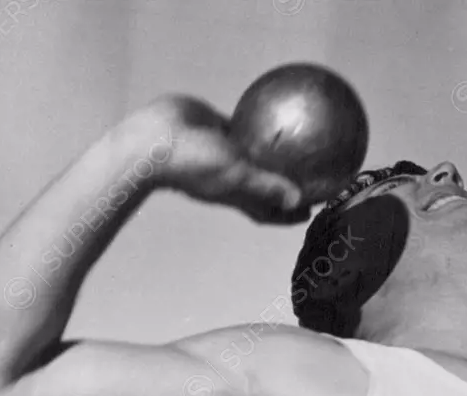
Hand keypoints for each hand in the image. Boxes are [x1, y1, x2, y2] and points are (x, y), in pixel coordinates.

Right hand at [140, 94, 311, 224]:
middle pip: (266, 185)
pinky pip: (241, 126)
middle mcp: (233, 177)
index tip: (310, 210)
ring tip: (299, 140)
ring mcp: (223, 153)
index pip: (269, 211)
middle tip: (312, 173)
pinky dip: (256, 123)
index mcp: (239, 195)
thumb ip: (267, 187)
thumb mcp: (236, 177)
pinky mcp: (216, 128)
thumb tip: (301, 203)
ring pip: (255, 154)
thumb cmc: (194, 165)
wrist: (154, 139)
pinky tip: (275, 110)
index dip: (288, 214)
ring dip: (273, 152)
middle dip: (287, 184)